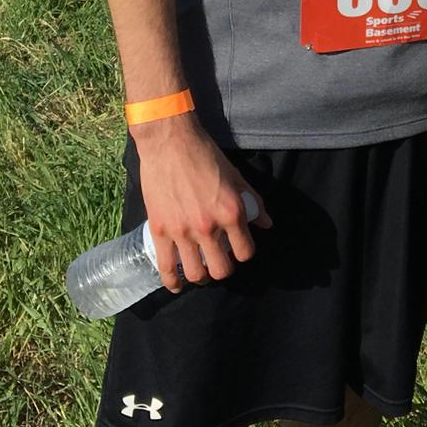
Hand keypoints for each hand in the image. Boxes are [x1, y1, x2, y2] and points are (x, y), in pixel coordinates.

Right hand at [134, 113, 270, 291]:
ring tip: (201, 270)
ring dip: (201, 277)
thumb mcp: (237, 177)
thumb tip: (266, 223)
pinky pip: (166, 267)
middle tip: (220, 261)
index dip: (244, 253)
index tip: (238, 248)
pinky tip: (177, 285)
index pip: (245, 252)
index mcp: (231, 212)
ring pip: (196, 274)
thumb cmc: (205, 155)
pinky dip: (172, 282)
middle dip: (224, 269)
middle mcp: (209, 227)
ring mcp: (183, 231)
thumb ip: (253, 202)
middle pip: (222, 270)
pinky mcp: (160, 231)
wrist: (170, 142)